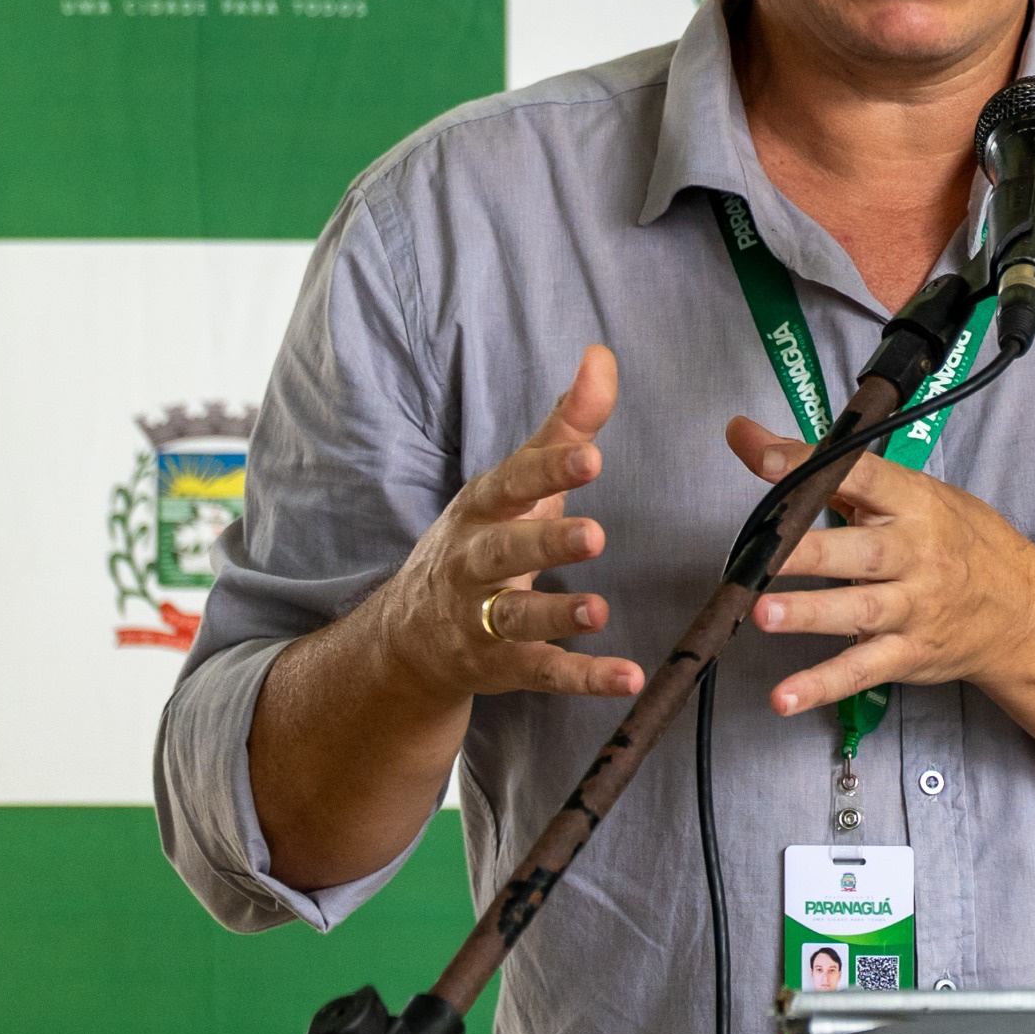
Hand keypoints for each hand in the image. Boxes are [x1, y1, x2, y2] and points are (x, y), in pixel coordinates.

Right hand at [367, 344, 644, 703]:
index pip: (513, 483)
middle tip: (593, 535)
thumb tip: (603, 355)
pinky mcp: (497, 666)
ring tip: (599, 611)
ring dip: (556, 616)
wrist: (408, 634)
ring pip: (514, 618)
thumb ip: (566, 425)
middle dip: (545, 543)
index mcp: (483, 508)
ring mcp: (479, 618)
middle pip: (504, 551)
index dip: (550, 469)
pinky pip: (540, 673)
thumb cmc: (484, 536)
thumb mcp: (517, 482)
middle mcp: (473, 562)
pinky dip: (582, 678)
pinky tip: (627, 678)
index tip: (591, 455)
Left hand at [724, 415, 1034, 715]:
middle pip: (859, 550)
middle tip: (761, 553)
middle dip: (809, 552)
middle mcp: (915, 554)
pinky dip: (822, 686)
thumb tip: (746, 438)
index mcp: (914, 503)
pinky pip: (861, 670)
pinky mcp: (908, 653)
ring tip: (762, 614)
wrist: (1022, 608)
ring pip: (858, 610)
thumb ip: (824, 469)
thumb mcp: (907, 492)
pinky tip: (784, 698)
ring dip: (810, 614)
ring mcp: (913, 607)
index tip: (763, 461)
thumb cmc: (957, 539)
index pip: (863, 476)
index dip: (813, 467)